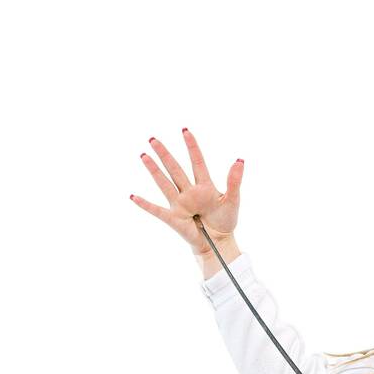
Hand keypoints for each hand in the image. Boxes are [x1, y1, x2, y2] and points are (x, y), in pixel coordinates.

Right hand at [130, 128, 243, 254]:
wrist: (219, 242)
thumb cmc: (226, 220)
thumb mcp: (233, 200)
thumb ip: (234, 181)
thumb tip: (240, 161)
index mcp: (205, 186)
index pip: (197, 162)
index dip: (192, 147)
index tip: (185, 131)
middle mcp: (189, 192)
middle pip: (175, 169)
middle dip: (165, 154)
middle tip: (153, 139)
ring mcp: (180, 204)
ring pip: (164, 183)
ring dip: (154, 170)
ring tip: (144, 155)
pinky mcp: (173, 218)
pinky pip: (156, 210)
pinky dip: (145, 204)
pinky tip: (133, 197)